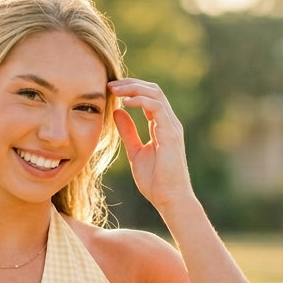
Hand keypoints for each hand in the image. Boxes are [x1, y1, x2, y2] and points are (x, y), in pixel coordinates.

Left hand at [108, 79, 194, 216]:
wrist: (169, 198)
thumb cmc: (155, 180)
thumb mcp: (135, 152)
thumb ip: (128, 132)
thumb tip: (117, 111)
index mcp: (161, 125)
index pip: (148, 97)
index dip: (130, 90)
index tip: (110, 90)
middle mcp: (169, 122)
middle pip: (152, 90)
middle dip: (131, 84)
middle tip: (110, 84)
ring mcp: (171, 126)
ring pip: (155, 94)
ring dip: (133, 88)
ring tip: (115, 90)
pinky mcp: (171, 133)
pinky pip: (157, 108)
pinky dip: (140, 101)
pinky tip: (125, 102)